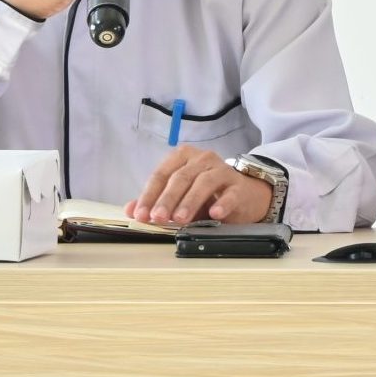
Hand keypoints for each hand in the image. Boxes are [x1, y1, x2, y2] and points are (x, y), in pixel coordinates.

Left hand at [128, 146, 274, 224]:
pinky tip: (215, 213)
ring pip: (204, 183)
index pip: (161, 175)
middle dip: (167, 199)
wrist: (244, 196)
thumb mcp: (178, 196)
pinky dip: (222, 203)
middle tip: (158, 218)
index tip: (141, 215)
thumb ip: (155, 201)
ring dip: (190, 202)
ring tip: (180, 219)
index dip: (149, 195)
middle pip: (181, 178)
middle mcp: (202, 159)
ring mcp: (222, 170)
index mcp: (182, 157)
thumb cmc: (207, 194)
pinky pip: (230, 193)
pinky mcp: (239, 185)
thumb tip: (131, 210)